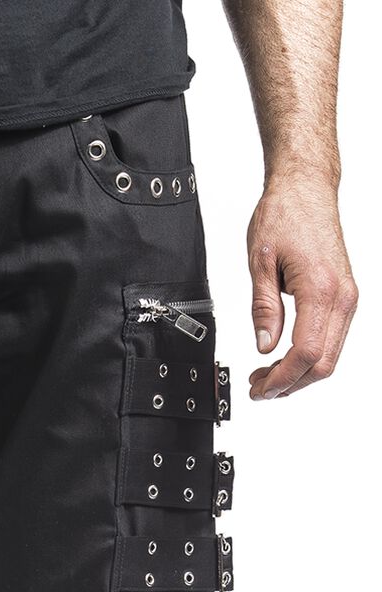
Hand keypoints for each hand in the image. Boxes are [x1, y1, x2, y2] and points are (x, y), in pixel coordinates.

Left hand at [247, 171, 357, 399]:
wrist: (306, 188)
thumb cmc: (285, 214)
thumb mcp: (260, 263)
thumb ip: (263, 309)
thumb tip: (264, 346)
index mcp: (321, 289)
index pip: (306, 354)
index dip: (282, 379)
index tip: (260, 388)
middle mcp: (342, 296)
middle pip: (322, 364)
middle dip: (289, 384)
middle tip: (260, 388)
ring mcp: (347, 297)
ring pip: (329, 356)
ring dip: (298, 374)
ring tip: (266, 375)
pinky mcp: (344, 296)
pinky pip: (331, 339)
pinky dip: (308, 357)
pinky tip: (284, 358)